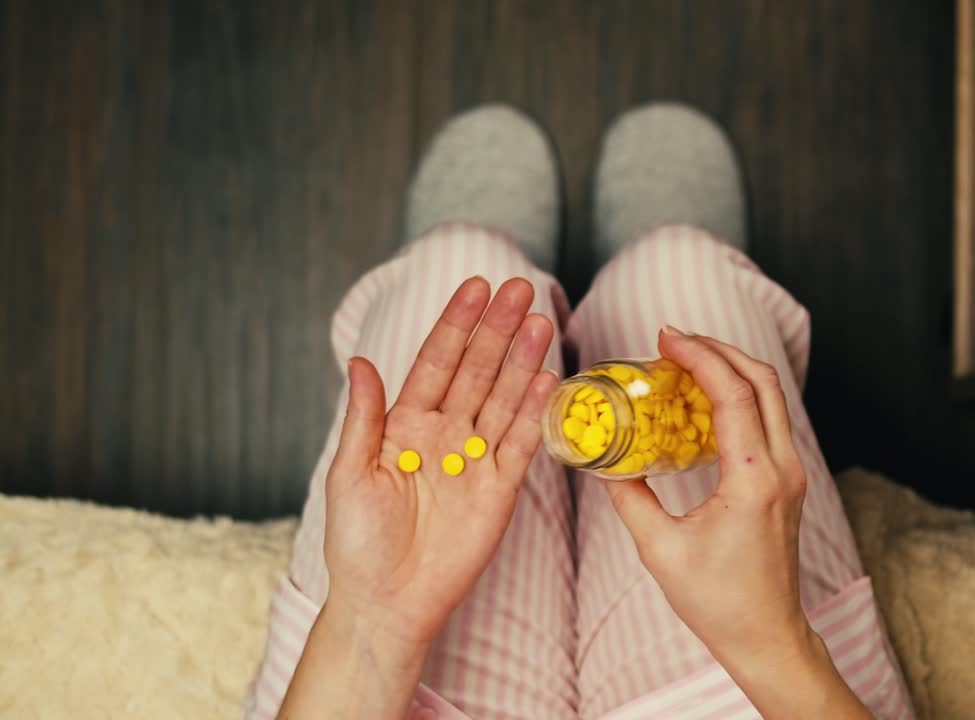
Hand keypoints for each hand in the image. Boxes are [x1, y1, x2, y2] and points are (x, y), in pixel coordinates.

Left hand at [323, 276, 556, 643]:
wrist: (388, 603)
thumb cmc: (357, 544)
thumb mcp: (349, 475)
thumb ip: (364, 418)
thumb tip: (360, 361)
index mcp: (404, 425)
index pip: (436, 362)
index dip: (457, 325)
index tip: (476, 287)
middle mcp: (444, 435)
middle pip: (477, 371)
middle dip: (498, 329)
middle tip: (521, 288)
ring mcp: (475, 459)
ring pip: (504, 398)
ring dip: (522, 360)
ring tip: (540, 322)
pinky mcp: (500, 489)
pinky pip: (522, 443)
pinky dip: (535, 411)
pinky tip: (547, 378)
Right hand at [604, 327, 870, 718]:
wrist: (767, 636)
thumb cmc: (718, 602)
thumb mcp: (659, 549)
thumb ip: (629, 498)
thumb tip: (603, 461)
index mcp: (754, 481)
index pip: (734, 394)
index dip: (701, 356)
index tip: (666, 338)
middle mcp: (782, 469)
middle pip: (763, 380)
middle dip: (718, 349)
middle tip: (674, 340)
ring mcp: (791, 474)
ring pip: (772, 396)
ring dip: (731, 369)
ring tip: (685, 362)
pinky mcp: (787, 482)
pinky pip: (769, 420)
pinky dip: (739, 397)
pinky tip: (702, 402)